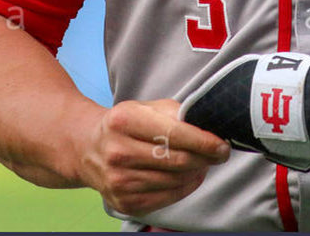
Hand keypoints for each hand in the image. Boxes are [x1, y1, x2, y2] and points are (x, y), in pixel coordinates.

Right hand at [73, 98, 230, 215]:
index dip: (203, 141)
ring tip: (205, 162)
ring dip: (196, 172)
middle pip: (176, 160)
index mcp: (125, 120)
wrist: (88, 148)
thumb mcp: (146, 107)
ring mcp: (119, 180)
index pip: (174, 133)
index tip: (222, 144)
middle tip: (220, 153)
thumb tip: (207, 126)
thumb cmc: (126, 123)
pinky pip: (165, 198)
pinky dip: (184, 187)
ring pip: (173, 180)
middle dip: (205, 158)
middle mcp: (118, 152)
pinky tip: (191, 176)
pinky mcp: (123, 202)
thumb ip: (176, 113)